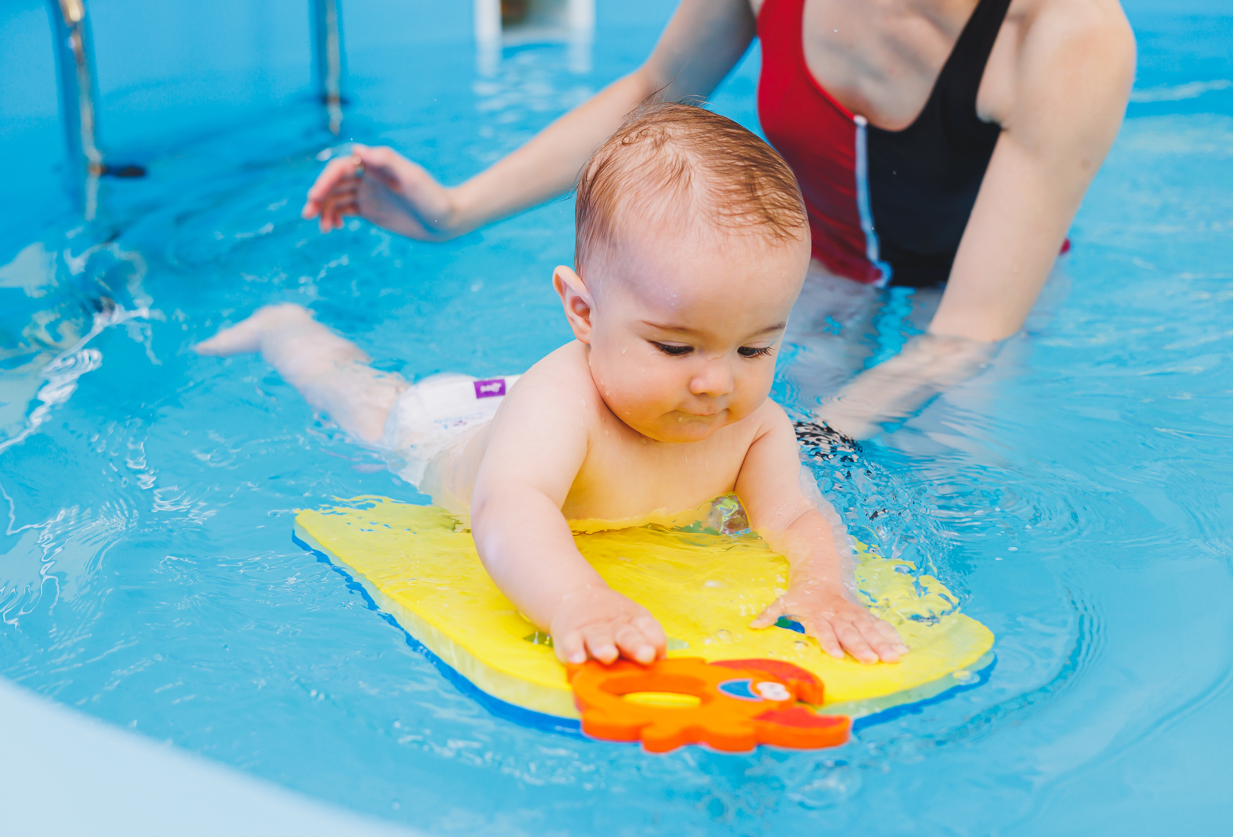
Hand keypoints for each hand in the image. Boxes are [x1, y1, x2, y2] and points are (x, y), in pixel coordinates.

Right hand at [301, 145, 462, 240]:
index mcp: (375, 164)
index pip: (341, 167)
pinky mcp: (370, 209)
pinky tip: (333, 228)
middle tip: (308, 214)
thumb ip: (387, 160)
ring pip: (336, 197)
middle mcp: (367, 175)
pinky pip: (344, 210)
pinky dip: (334, 217)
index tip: (316, 197)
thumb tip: (357, 148)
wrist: (444, 220)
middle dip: (319, 196)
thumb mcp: (412, 178)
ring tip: (323, 228)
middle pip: (334, 182)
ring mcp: (367, 192)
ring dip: (324, 210)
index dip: (325, 180)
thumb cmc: (432, 197)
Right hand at [549, 584, 666, 665]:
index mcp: (635, 622)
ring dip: (604, 646)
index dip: (655, 638)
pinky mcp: (570, 635)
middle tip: (646, 654)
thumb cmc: (613, 621)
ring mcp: (593, 631)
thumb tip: (662, 657)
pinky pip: (571, 643)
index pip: (648, 627)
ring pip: (599, 639)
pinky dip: (573, 649)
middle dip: (636, 645)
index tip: (659, 652)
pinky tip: (577, 658)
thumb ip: (649, 640)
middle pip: (627, 635)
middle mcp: (616, 627)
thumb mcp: (633, 624)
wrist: (577, 596)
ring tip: (608, 654)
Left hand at [751, 581, 907, 663]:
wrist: (821, 570)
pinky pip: (878, 624)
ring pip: (868, 629)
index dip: (829, 642)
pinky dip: (890, 635)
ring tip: (893, 657)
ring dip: (881, 643)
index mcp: (817, 613)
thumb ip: (770, 613)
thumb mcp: (783, 600)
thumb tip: (752, 625)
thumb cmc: (800, 594)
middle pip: (849, 632)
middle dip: (860, 646)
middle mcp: (836, 614)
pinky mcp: (863, 613)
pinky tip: (902, 647)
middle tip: (871, 660)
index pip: (823, 630)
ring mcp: (852, 613)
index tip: (836, 655)